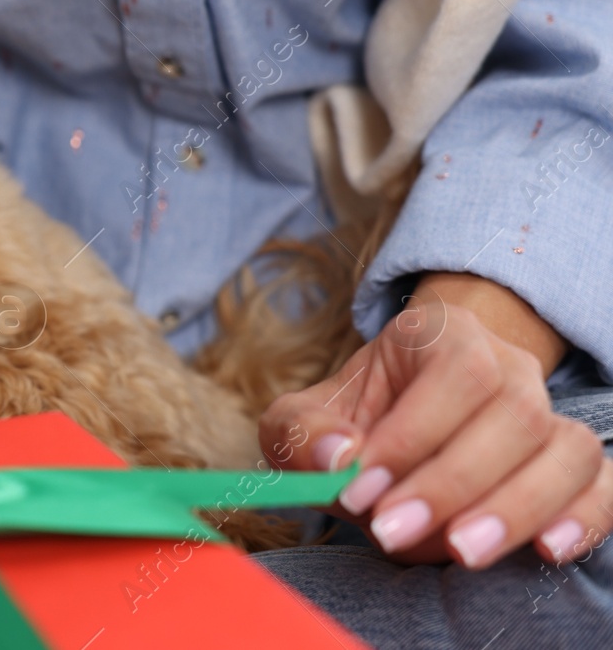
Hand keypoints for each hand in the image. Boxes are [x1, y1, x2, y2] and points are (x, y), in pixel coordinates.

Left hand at [261, 273, 612, 567]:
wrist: (388, 430)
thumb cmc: (346, 423)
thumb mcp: (303, 420)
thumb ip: (304, 433)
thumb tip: (338, 457)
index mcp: (439, 334)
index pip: (453, 373)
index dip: (412, 435)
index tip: (360, 490)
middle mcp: (507, 365)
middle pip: (514, 413)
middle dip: (451, 481)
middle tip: (391, 531)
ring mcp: (548, 414)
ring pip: (565, 451)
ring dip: (515, 507)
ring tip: (460, 551)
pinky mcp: (570, 465)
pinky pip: (602, 486)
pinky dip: (584, 518)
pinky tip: (547, 551)